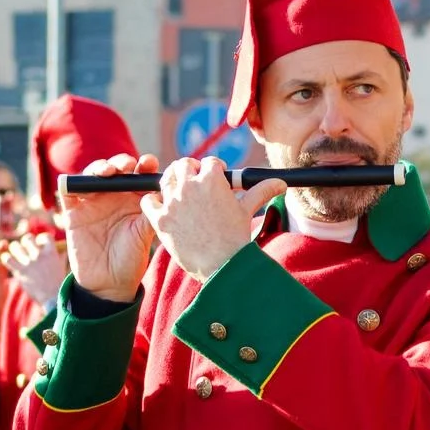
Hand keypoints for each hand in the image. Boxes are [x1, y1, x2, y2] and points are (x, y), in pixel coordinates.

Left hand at [0, 233, 66, 308]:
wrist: (54, 299)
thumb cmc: (60, 284)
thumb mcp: (61, 266)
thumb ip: (58, 255)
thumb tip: (57, 248)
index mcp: (52, 252)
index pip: (44, 236)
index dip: (40, 239)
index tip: (40, 245)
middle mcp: (39, 255)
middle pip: (27, 238)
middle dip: (25, 243)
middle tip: (26, 250)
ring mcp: (29, 263)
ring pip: (14, 246)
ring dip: (15, 249)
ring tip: (17, 256)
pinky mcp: (20, 272)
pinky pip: (7, 258)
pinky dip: (6, 258)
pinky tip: (10, 262)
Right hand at [61, 154, 160, 302]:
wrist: (108, 283)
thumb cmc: (131, 259)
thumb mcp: (145, 235)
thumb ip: (151, 214)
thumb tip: (163, 192)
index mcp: (135, 200)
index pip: (140, 175)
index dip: (145, 165)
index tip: (150, 163)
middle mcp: (115, 197)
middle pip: (116, 170)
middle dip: (122, 162)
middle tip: (128, 165)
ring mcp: (94, 203)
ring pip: (92, 175)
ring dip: (99, 168)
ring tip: (107, 172)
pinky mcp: (74, 212)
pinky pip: (68, 192)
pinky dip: (69, 183)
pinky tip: (76, 182)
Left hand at [139, 157, 284, 282]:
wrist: (223, 265)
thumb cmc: (237, 238)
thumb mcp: (248, 210)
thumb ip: (262, 191)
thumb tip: (281, 183)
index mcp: (212, 180)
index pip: (209, 163)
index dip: (213, 169)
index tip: (214, 178)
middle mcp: (190, 186)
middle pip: (182, 164)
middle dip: (189, 170)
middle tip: (193, 182)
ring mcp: (173, 202)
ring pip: (165, 179)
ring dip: (171, 184)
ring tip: (179, 196)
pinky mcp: (160, 219)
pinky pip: (148, 201)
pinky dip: (153, 202)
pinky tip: (163, 209)